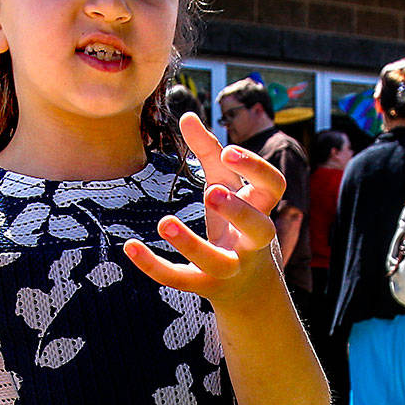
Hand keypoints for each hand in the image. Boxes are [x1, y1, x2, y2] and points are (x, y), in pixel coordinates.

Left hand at [124, 112, 283, 309]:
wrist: (249, 289)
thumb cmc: (235, 226)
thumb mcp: (226, 188)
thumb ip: (208, 153)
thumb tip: (186, 115)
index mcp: (262, 210)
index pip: (274, 187)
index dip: (256, 169)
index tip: (228, 152)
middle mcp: (252, 243)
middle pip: (259, 229)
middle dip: (238, 211)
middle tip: (210, 192)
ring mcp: (231, 268)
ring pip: (216, 262)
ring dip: (192, 244)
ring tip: (164, 222)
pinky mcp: (205, 287)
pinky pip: (181, 280)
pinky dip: (154, 266)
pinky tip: (130, 247)